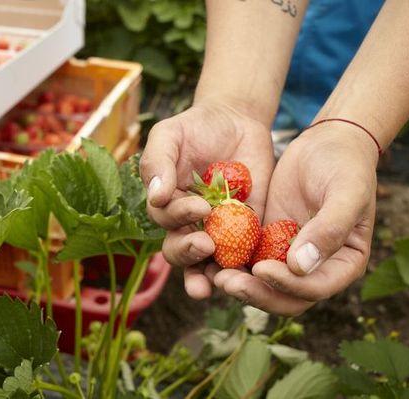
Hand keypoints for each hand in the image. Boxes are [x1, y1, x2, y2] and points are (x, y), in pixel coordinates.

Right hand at [140, 99, 274, 299]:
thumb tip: (155, 196)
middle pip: (182, 251)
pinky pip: (245, 254)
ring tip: (219, 281)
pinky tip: (252, 273)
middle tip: (205, 245)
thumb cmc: (196, 127)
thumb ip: (157, 162)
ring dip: (211, 275)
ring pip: (209, 263)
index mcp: (168, 205)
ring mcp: (220, 230)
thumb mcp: (169, 135)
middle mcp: (190, 223)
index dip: (180, 218)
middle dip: (190, 254)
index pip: (167, 222)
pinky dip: (246, 266)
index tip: (200, 206)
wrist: (237, 121)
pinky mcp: (247, 230)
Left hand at [213, 122, 378, 314]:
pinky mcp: (265, 239)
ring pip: (261, 282)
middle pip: (283, 296)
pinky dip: (229, 260)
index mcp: (342, 265)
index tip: (261, 269)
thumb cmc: (345, 166)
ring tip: (211, 273)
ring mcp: (287, 255)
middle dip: (255, 292)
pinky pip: (246, 257)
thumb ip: (329, 229)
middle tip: (225, 281)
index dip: (287, 286)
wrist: (326, 143)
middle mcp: (314, 268)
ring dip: (238, 282)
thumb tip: (300, 266)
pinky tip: (207, 254)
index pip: (313, 289)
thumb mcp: (345, 193)